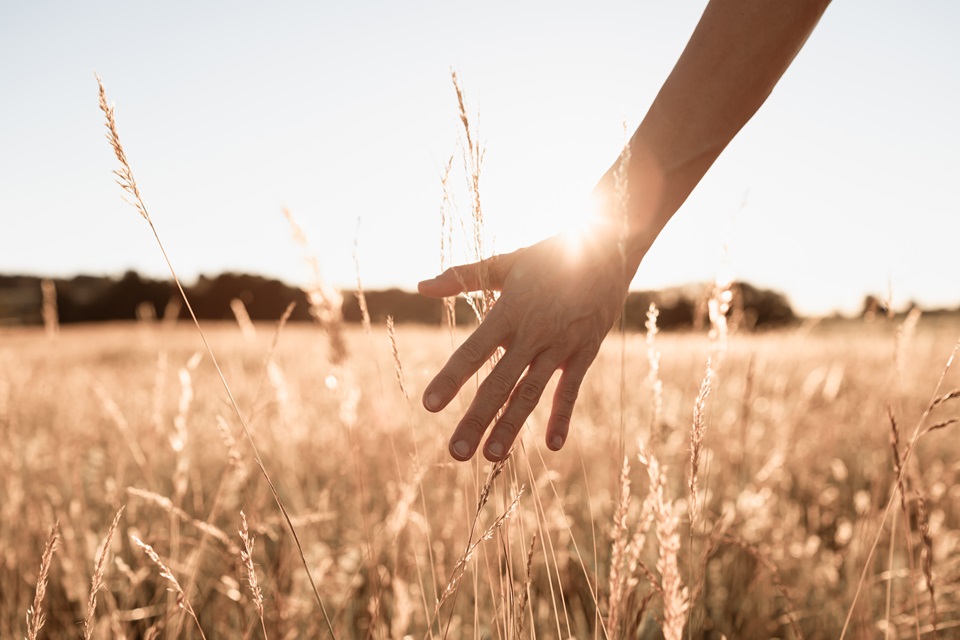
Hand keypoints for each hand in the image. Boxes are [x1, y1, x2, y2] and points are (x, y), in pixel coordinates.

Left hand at [418, 224, 635, 461]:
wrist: (610, 246)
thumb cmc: (551, 254)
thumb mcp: (508, 262)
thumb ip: (464, 276)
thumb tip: (422, 286)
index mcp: (509, 311)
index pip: (473, 351)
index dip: (451, 379)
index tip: (429, 405)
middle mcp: (533, 333)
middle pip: (500, 383)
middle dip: (477, 418)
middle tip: (456, 452)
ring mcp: (561, 346)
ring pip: (531, 393)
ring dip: (511, 426)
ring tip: (491, 457)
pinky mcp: (584, 352)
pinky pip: (571, 390)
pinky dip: (562, 416)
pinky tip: (553, 445)